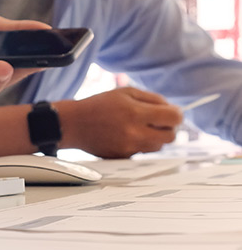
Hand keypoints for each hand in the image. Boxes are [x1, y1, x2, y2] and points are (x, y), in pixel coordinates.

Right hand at [56, 87, 183, 157]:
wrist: (73, 124)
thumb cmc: (98, 105)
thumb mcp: (125, 92)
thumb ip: (152, 98)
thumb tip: (173, 109)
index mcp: (136, 113)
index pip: (174, 118)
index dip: (176, 114)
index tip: (172, 113)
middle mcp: (135, 133)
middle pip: (171, 136)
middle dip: (168, 127)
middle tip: (157, 120)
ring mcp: (129, 148)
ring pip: (158, 147)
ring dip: (155, 137)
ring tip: (139, 127)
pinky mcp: (123, 157)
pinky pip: (143, 152)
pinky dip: (140, 144)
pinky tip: (127, 135)